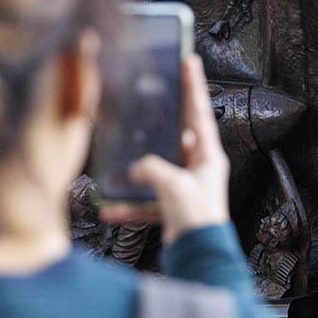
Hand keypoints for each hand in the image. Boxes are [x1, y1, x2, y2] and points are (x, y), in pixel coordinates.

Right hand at [100, 56, 230, 244]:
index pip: (200, 113)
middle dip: (160, 125)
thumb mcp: (173, 184)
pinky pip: (146, 201)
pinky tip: (109, 209)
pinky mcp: (172, 209)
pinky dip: (129, 204)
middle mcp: (198, 170)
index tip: (190, 61)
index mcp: (208, 157)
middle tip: (148, 101)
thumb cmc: (197, 218)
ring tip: (119, 159)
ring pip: (156, 170)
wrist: (198, 256)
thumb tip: (135, 169)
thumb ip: (151, 169)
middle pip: (176, 138)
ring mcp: (184, 188)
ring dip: (137, 170)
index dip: (194, 87)